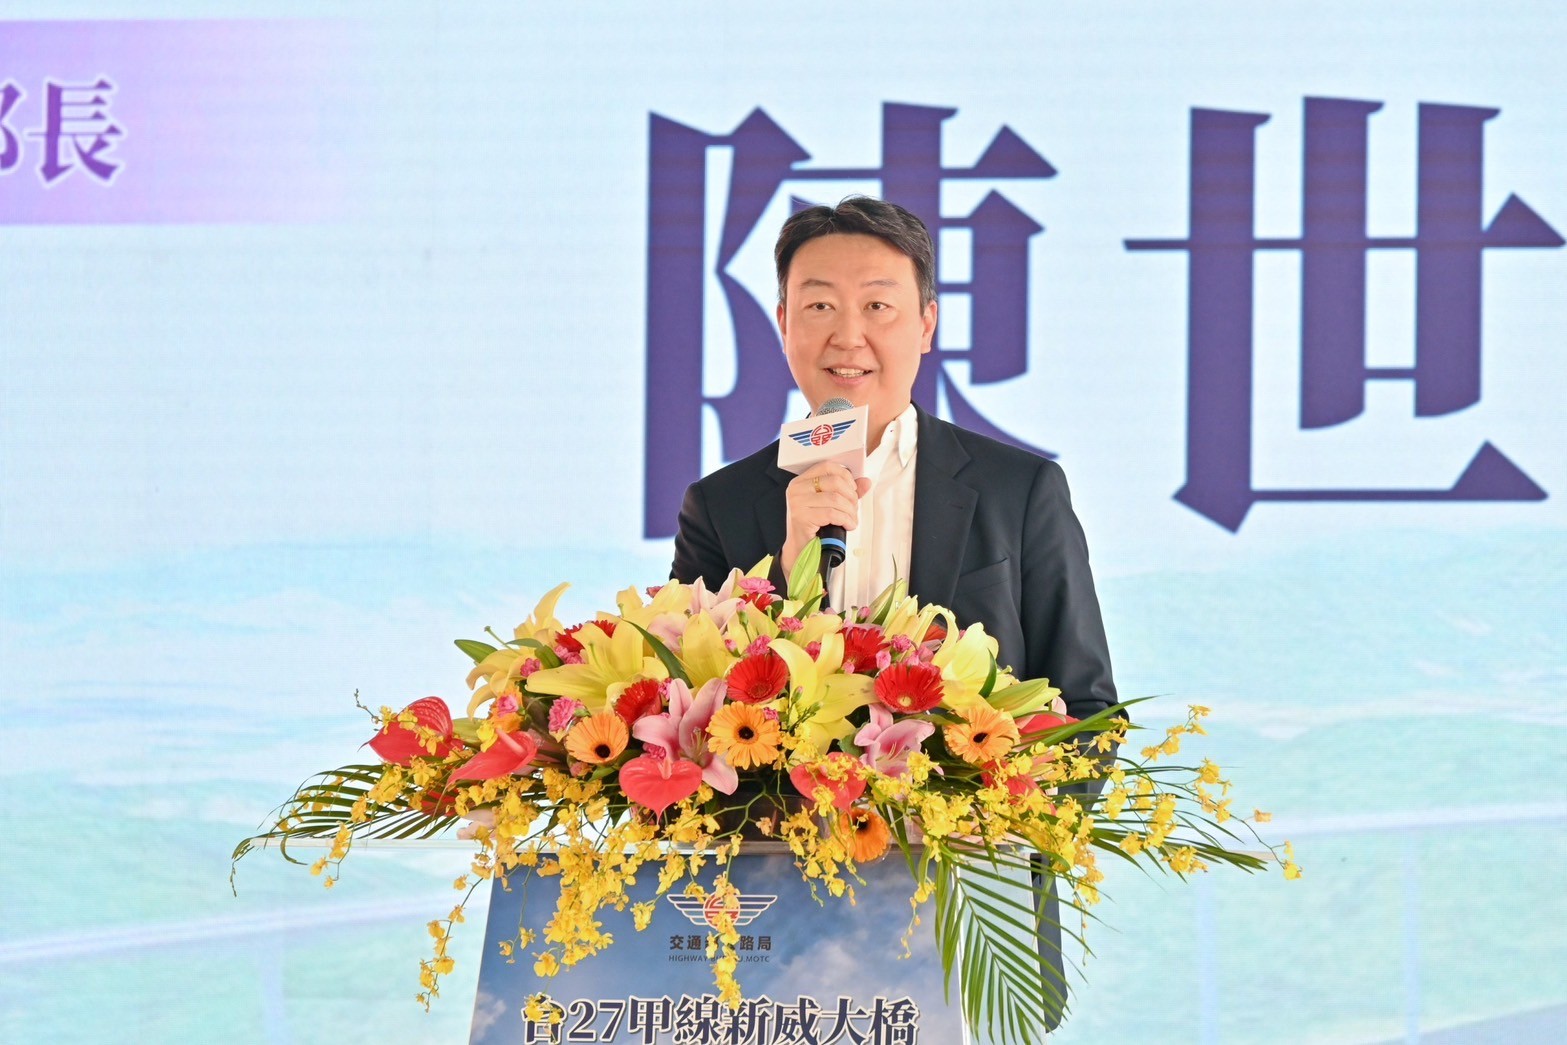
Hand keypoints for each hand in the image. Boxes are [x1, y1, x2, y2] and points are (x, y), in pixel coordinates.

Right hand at [781, 462, 871, 578]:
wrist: (800, 550)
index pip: (827, 466)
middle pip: (834, 482)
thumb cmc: (815, 526)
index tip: (853, 489)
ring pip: (835, 499)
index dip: (845, 475)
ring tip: (852, 520)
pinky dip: (846, 520)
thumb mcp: (831, 505)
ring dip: (850, 511)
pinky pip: (832, 513)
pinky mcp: (801, 517)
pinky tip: (848, 526)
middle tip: (854, 508)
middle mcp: (797, 488)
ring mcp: (797, 502)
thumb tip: (866, 482)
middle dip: (851, 496)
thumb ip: (847, 491)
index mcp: (802, 481)